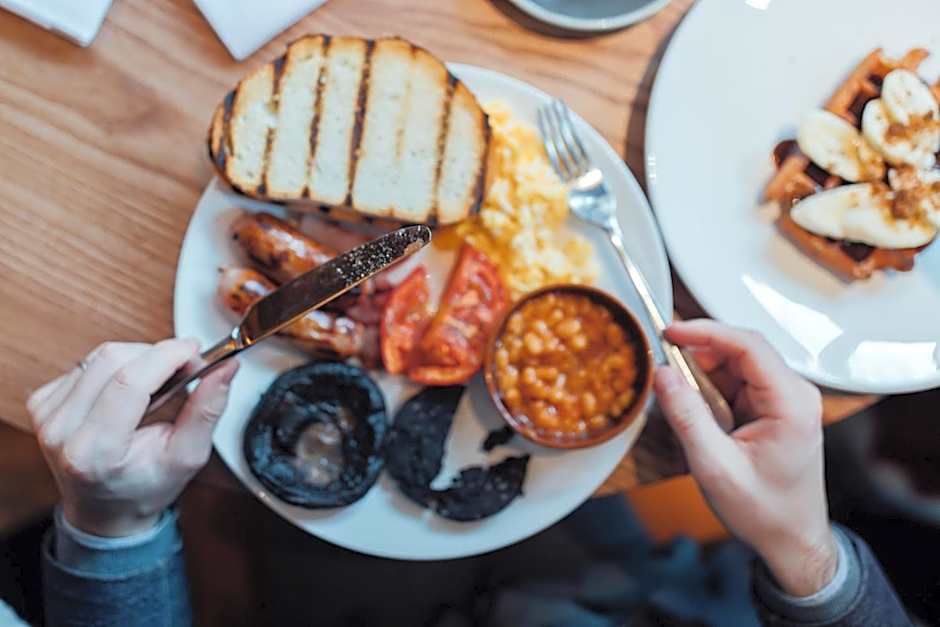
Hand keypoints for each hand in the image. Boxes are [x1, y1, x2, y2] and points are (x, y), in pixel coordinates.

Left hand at [26, 339, 238, 536]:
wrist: (104, 509)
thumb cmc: (144, 487)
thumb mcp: (187, 457)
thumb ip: (207, 410)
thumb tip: (225, 369)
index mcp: (95, 452)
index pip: (128, 382)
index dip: (165, 356)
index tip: (193, 349)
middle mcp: (62, 433)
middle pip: (112, 360)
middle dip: (156, 354)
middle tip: (182, 367)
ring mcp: (47, 417)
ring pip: (98, 356)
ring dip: (136, 358)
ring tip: (156, 383)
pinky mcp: (41, 403)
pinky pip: (85, 364)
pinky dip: (114, 368)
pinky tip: (126, 390)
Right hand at [654, 320, 836, 596]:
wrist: (792, 541)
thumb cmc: (764, 511)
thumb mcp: (716, 466)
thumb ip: (687, 417)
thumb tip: (662, 373)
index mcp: (791, 403)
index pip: (747, 345)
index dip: (705, 331)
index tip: (668, 332)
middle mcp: (794, 393)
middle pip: (740, 351)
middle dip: (698, 357)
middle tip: (663, 371)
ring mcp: (785, 400)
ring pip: (734, 366)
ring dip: (703, 379)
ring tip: (681, 406)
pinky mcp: (773, 408)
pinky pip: (736, 385)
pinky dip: (710, 393)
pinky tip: (698, 416)